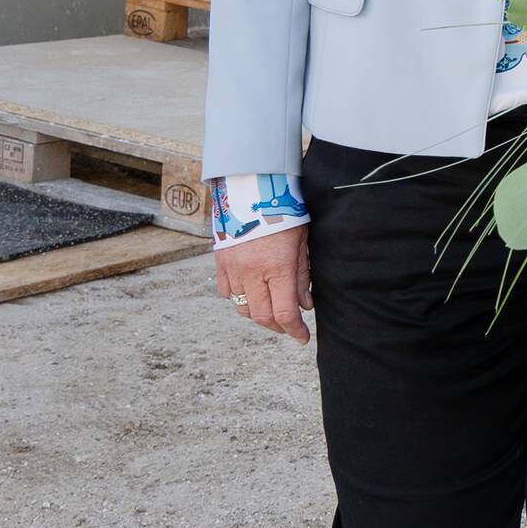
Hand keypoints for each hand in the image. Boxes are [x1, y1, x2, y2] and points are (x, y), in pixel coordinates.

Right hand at [214, 224, 311, 343]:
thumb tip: (305, 305)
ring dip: (258, 315)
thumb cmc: (284, 212)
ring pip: (242, 308)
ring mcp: (234, 269)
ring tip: (272, 312)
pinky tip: (253, 294)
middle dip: (278, 328)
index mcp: (278, 268)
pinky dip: (240, 300)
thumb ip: (303, 275)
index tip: (302, 338)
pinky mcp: (221, 262)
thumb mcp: (303, 241)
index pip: (285, 313)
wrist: (251, 189)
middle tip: (289, 328)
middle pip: (262, 317)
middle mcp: (253, 273)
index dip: (295, 331)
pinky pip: (228, 293)